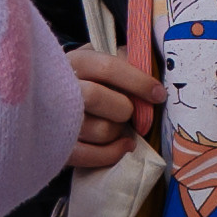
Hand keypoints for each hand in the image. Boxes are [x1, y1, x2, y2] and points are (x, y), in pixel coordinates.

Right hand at [67, 41, 161, 174]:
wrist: (57, 99)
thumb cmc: (93, 79)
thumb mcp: (106, 61)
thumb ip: (127, 61)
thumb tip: (149, 74)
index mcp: (78, 62)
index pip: (108, 68)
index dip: (139, 82)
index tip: (158, 94)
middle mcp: (61, 87)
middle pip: (96, 97)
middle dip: (124, 109)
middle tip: (130, 112)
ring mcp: (57, 118)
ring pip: (99, 129)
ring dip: (118, 131)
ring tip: (118, 126)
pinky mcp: (59, 145)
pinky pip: (88, 155)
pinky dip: (112, 153)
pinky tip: (124, 145)